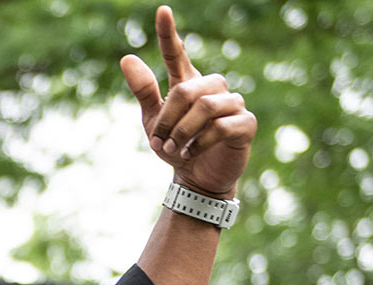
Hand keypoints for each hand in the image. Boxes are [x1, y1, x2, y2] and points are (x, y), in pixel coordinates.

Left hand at [118, 6, 255, 198]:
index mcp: (188, 83)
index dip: (168, 34)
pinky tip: (193, 152)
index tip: (162, 11)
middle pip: (187, 90)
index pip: (176, 54)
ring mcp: (233, 104)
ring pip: (205, 107)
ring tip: (175, 149)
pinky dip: (201, 142)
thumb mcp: (153, 122)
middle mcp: (213, 88)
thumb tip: (126, 58)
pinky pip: (221, 126)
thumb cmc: (176, 146)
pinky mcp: (246, 124)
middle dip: (169, 119)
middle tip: (160, 142)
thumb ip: (145, 92)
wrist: (197, 179)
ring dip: (183, 132)